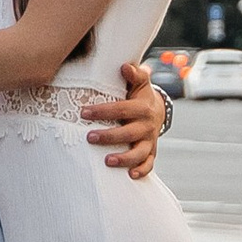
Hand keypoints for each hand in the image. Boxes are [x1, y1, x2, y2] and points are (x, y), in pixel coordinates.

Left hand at [83, 60, 164, 182]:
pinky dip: (141, 171)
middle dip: (109, 137)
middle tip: (89, 137)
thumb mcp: (140, 83)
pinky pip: (149, 164)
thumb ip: (134, 74)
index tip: (83, 112)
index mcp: (143, 107)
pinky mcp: (151, 152)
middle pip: (129, 133)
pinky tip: (129, 175)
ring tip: (107, 161)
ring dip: (124, 158)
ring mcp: (150, 140)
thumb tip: (125, 66)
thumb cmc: (139, 95)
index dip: (103, 111)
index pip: (121, 109)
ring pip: (140, 153)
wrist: (157, 109)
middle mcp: (147, 125)